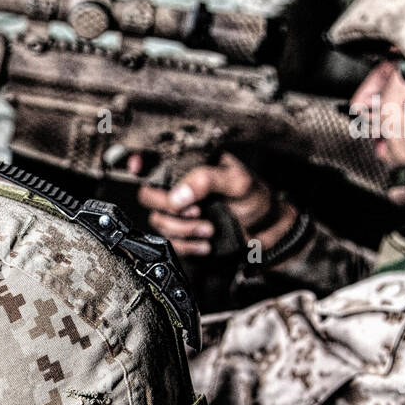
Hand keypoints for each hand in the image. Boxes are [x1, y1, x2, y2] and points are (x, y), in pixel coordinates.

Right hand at [137, 152, 295, 255]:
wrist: (268, 232)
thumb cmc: (256, 199)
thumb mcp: (238, 182)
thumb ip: (206, 181)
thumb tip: (176, 196)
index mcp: (192, 165)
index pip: (156, 159)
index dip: (140, 161)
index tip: (136, 166)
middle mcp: (181, 187)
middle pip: (148, 195)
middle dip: (169, 208)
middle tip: (195, 211)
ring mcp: (181, 212)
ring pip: (158, 221)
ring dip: (183, 229)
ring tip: (209, 229)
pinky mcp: (183, 234)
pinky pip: (169, 242)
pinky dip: (187, 245)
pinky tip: (206, 242)